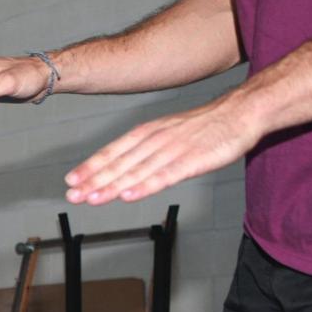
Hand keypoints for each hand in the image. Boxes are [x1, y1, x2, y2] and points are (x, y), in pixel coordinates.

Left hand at [66, 97, 261, 204]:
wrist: (240, 112)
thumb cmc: (204, 125)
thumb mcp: (168, 131)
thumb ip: (146, 148)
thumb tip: (123, 165)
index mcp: (148, 132)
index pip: (113, 151)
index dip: (91, 166)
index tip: (71, 180)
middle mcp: (156, 140)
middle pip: (120, 163)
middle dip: (94, 180)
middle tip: (72, 194)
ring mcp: (174, 150)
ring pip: (137, 171)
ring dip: (112, 186)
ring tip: (92, 199)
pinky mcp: (193, 161)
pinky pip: (165, 176)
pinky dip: (145, 186)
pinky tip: (129, 195)